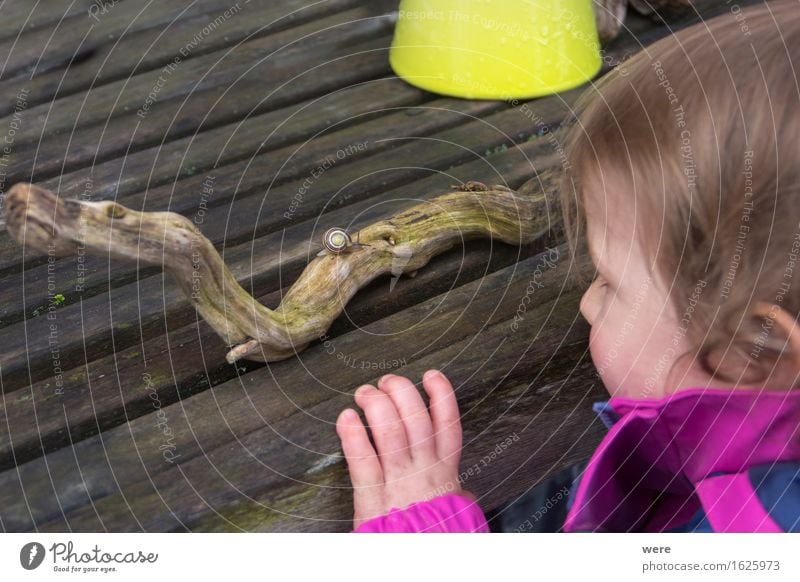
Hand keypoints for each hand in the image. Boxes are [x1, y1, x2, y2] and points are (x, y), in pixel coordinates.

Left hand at [336, 369, 473, 529]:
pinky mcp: (371, 499)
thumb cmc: (435, 537)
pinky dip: (352, 436)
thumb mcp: (456, 511)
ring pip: (390, 431)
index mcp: (445, 472)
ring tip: (364, 393)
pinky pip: (362, 461)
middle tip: (386, 382)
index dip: (441, 394)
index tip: (431, 375)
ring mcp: (398, 483)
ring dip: (375, 405)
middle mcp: (423, 471)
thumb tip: (462, 484)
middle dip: (400, 391)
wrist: (420, 566)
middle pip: (415, 418)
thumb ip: (455, 491)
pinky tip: (346, 418)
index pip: (448, 424)